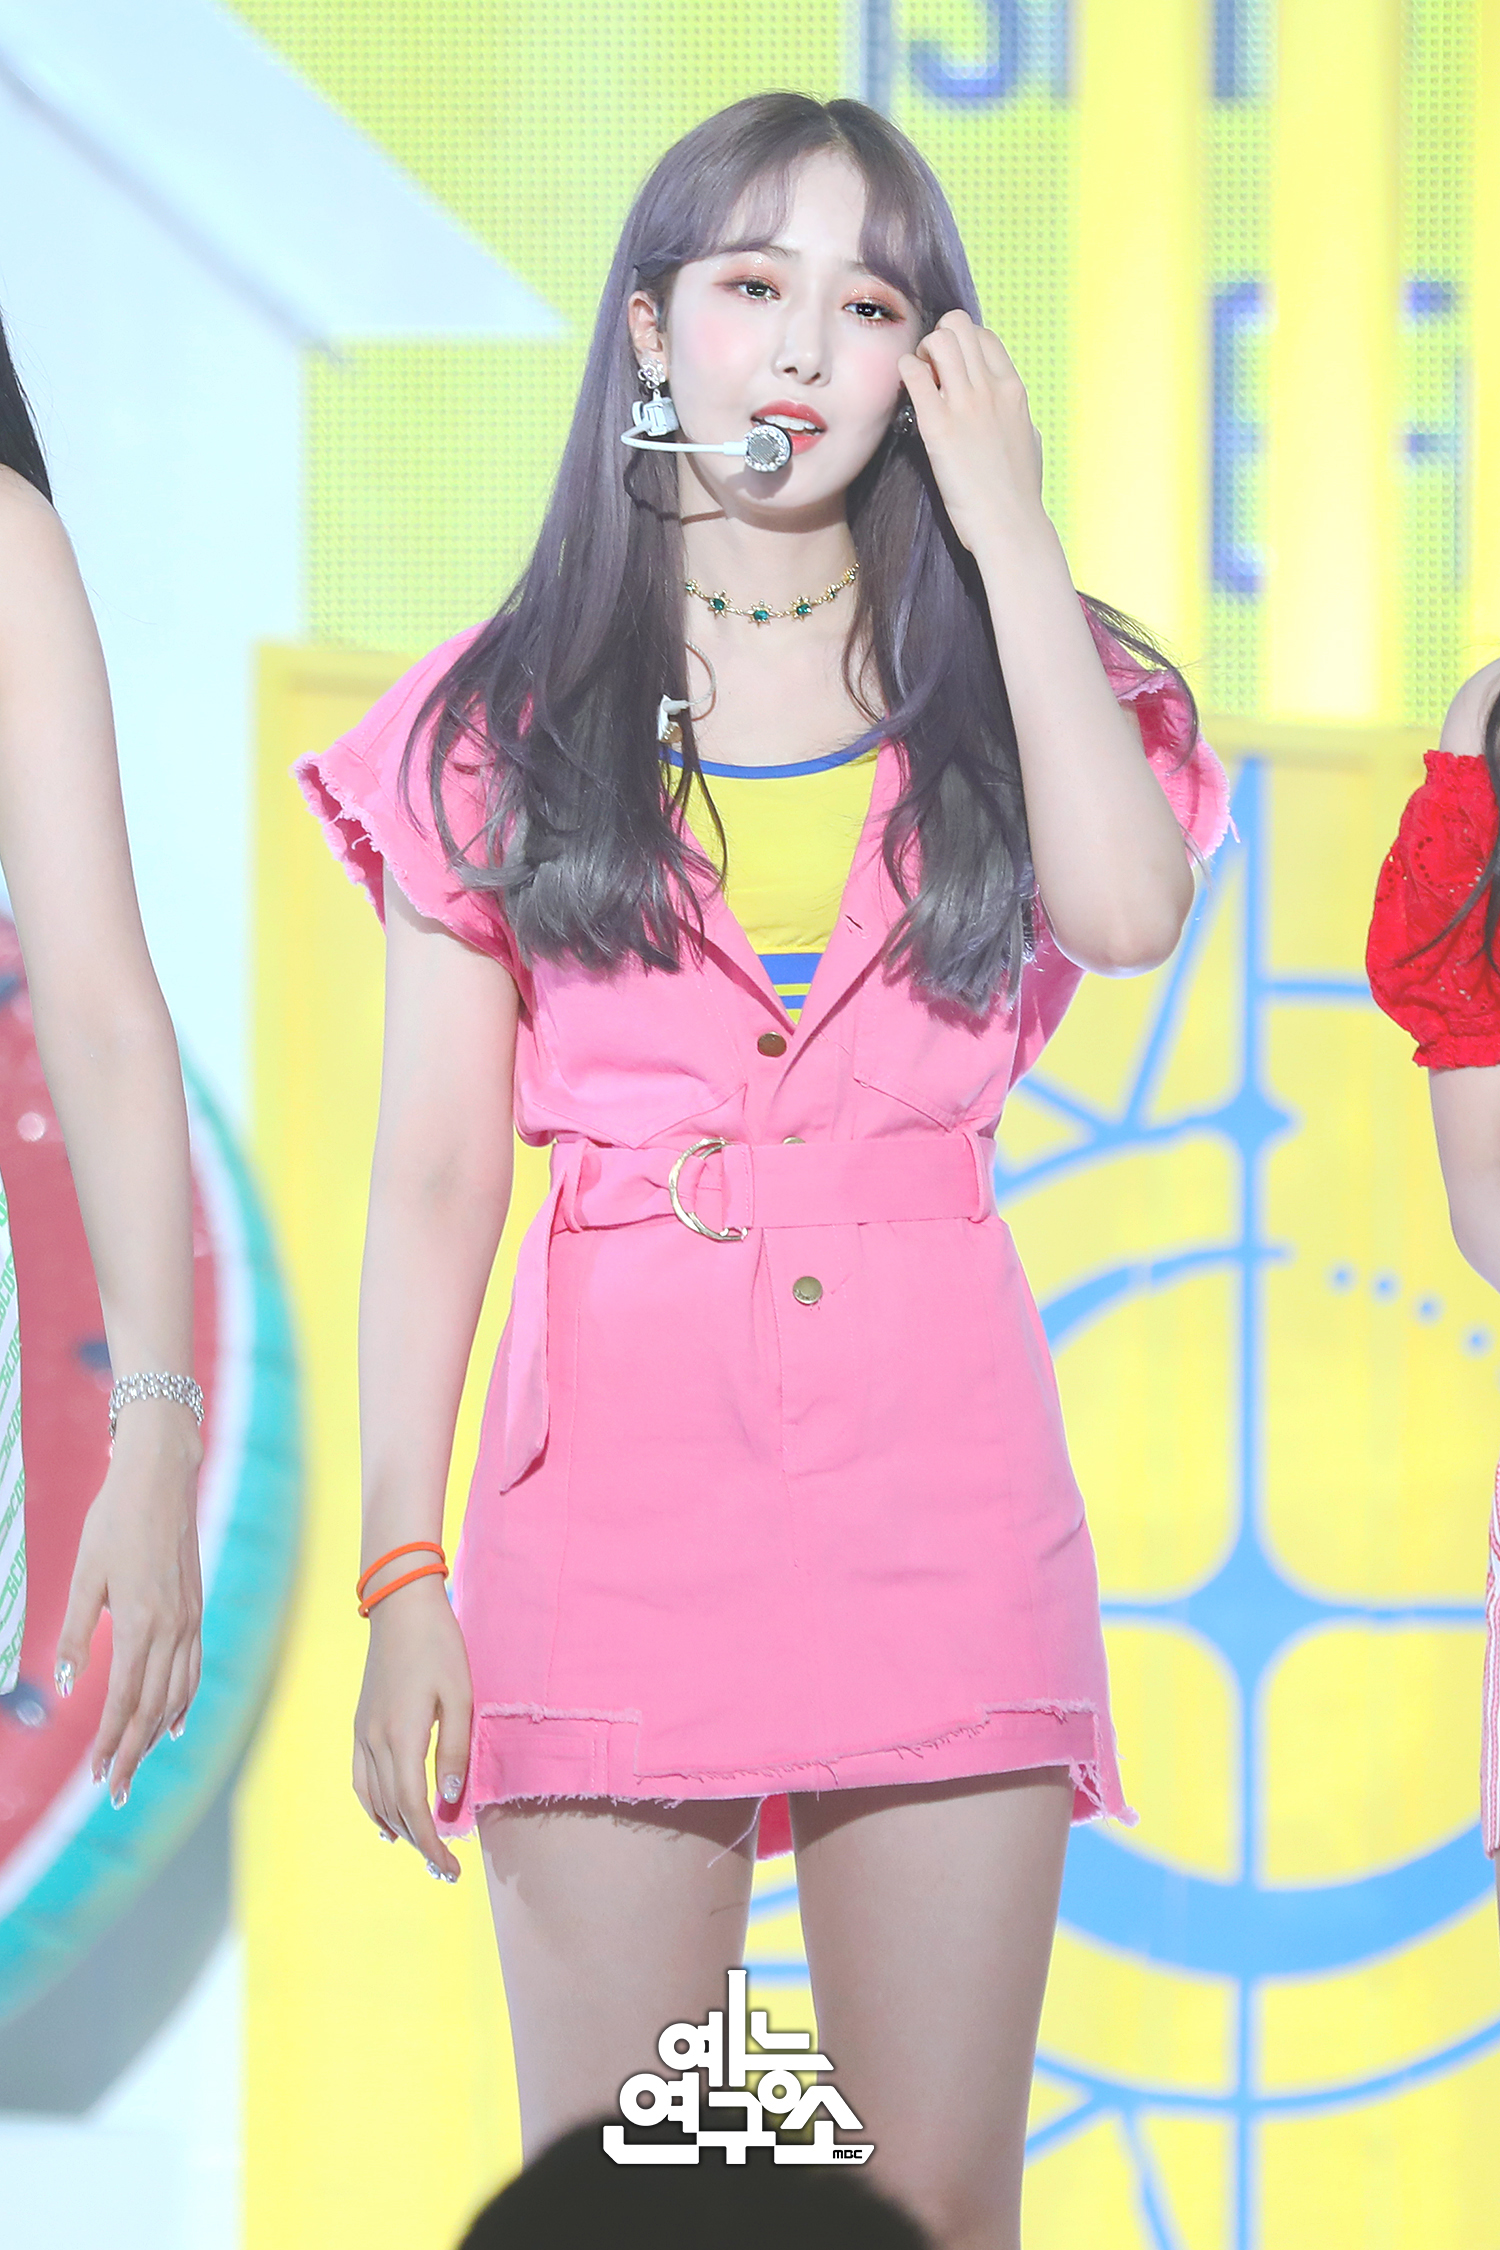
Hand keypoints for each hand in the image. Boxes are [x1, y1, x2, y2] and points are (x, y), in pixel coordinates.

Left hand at [55, 1404, 202, 1804]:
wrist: (162, 1478)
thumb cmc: (115, 1521)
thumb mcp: (85, 1575)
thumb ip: (75, 1631)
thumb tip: (61, 1682)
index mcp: (141, 1622)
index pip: (125, 1700)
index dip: (111, 1742)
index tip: (97, 1775)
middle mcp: (172, 1628)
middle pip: (155, 1708)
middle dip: (134, 1753)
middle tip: (115, 1792)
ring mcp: (190, 1620)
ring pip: (178, 1693)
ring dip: (157, 1735)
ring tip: (139, 1765)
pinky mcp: (196, 1610)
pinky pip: (193, 1668)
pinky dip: (184, 1701)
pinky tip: (173, 1722)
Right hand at [353, 1575, 471, 1880]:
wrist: (400, 1608)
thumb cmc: (439, 1647)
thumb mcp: (460, 1695)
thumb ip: (454, 1750)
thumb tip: (449, 1801)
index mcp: (402, 1736)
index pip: (413, 1808)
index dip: (431, 1845)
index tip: (451, 1869)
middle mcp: (375, 1741)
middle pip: (393, 1810)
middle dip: (420, 1845)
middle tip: (445, 1872)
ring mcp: (363, 1734)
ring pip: (373, 1800)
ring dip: (397, 1831)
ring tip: (423, 1853)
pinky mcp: (360, 1726)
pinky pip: (361, 1780)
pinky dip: (373, 1808)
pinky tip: (388, 1823)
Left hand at [897, 310, 1046, 553]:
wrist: (1010, 524)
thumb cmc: (1019, 492)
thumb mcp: (1028, 439)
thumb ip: (1017, 415)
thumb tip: (1011, 409)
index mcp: (1013, 389)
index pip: (984, 336)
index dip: (962, 343)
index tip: (950, 368)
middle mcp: (990, 388)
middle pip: (959, 326)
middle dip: (938, 339)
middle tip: (929, 370)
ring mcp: (965, 404)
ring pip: (938, 340)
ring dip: (920, 352)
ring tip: (918, 380)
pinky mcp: (938, 426)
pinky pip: (914, 374)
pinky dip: (904, 372)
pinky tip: (905, 392)